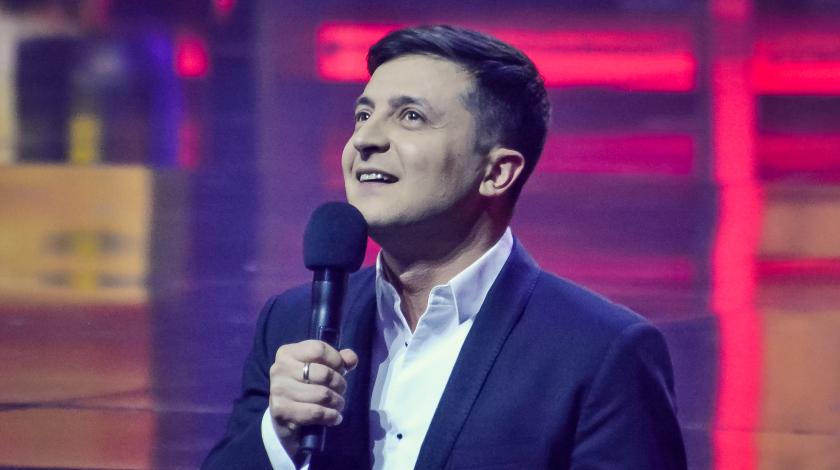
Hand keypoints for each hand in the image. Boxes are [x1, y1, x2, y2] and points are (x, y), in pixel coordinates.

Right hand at [268, 340, 358, 455]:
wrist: (285, 416)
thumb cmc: (306, 386)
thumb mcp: (321, 368)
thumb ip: (339, 361)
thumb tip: (351, 359)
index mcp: (288, 352)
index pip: (319, 349)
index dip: (336, 360)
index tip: (341, 370)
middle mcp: (279, 368)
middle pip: (323, 373)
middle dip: (339, 384)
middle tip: (341, 391)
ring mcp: (278, 390)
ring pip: (322, 394)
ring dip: (337, 402)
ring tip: (338, 404)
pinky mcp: (280, 410)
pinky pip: (315, 412)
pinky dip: (331, 416)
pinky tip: (334, 417)